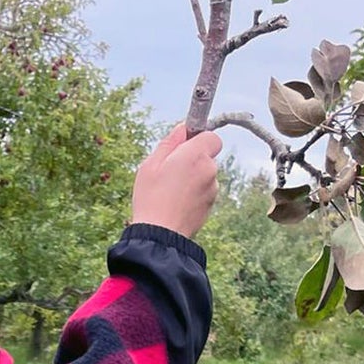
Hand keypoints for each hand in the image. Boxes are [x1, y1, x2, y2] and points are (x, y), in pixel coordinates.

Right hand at [130, 123, 221, 241]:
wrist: (159, 235)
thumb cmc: (151, 198)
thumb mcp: (151, 164)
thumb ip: (170, 143)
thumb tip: (182, 128)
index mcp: (195, 155)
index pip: (212, 137)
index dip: (199, 139)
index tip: (185, 147)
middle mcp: (209, 170)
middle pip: (207, 157)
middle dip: (193, 160)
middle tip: (170, 171)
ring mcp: (212, 190)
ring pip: (205, 176)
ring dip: (193, 178)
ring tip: (171, 191)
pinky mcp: (210, 206)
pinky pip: (204, 192)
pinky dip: (194, 194)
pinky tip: (177, 203)